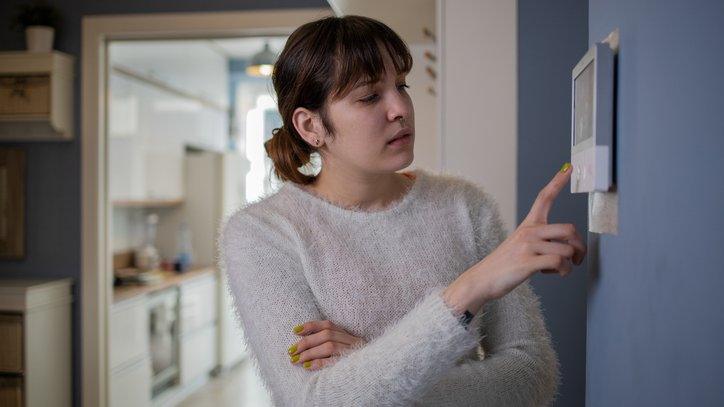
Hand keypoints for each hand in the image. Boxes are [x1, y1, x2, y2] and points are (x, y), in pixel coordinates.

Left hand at [288, 320, 366, 370]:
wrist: (374, 375)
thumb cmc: (353, 363)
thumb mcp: (343, 349)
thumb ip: (328, 343)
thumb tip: (302, 341)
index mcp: (349, 335)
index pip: (328, 324)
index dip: (311, 326)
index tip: (295, 331)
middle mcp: (353, 341)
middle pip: (326, 335)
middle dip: (306, 342)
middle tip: (291, 351)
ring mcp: (354, 353)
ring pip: (329, 346)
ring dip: (310, 353)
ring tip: (296, 360)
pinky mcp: (353, 365)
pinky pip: (334, 362)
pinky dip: (319, 363)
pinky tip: (307, 366)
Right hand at [473, 163, 586, 301]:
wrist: (483, 279)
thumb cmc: (504, 264)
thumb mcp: (519, 244)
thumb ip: (540, 240)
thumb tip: (566, 246)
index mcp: (528, 225)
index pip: (544, 197)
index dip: (558, 182)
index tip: (569, 168)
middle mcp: (529, 232)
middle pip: (569, 229)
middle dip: (579, 247)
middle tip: (576, 257)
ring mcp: (528, 247)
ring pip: (566, 250)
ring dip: (569, 264)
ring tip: (558, 269)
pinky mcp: (528, 263)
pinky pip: (559, 263)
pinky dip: (562, 272)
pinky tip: (551, 273)